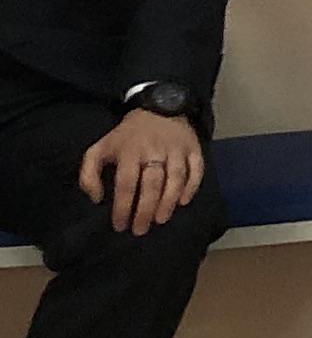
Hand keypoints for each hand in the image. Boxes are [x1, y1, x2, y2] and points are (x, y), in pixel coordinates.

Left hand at [80, 108, 201, 236]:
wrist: (159, 107)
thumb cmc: (127, 137)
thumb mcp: (99, 149)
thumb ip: (89, 174)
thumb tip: (97, 199)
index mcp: (129, 151)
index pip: (126, 184)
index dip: (123, 207)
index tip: (120, 226)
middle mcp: (154, 150)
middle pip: (152, 184)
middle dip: (146, 210)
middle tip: (140, 229)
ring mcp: (176, 149)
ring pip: (175, 178)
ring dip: (168, 201)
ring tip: (161, 220)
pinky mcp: (194, 147)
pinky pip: (196, 169)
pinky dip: (192, 186)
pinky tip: (183, 202)